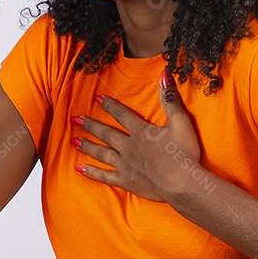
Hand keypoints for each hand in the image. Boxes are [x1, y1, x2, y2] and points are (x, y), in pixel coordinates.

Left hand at [71, 68, 202, 203]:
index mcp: (141, 132)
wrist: (183, 183)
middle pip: (106, 133)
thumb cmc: (184, 153)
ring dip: (87, 146)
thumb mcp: (180, 122)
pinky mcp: (127, 181)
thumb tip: (165, 75)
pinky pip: (105, 176)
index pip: (122, 115)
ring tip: (73, 141)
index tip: (97, 99)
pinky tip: (79, 169)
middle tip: (74, 120)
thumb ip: (170, 99)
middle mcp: (129, 147)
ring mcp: (126, 165)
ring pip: (102, 153)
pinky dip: (92, 172)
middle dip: (90, 125)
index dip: (109, 106)